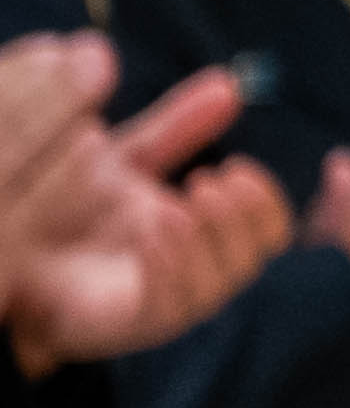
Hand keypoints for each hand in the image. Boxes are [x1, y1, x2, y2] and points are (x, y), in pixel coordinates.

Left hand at [0, 55, 291, 371]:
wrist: (16, 255)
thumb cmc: (71, 209)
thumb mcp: (126, 159)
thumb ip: (177, 128)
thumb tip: (229, 84)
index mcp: (208, 237)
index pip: (266, 228)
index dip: (264, 200)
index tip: (237, 165)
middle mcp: (200, 271)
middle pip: (255, 257)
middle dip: (243, 220)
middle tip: (209, 183)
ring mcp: (171, 301)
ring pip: (219, 284)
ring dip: (207, 241)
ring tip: (179, 204)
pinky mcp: (136, 324)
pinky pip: (172, 305)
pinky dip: (171, 267)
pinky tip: (153, 230)